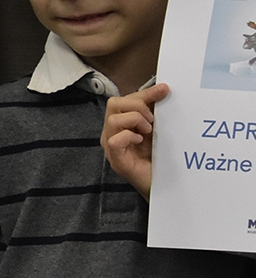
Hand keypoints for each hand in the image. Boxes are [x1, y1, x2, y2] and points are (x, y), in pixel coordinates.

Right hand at [102, 83, 168, 200]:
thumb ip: (156, 113)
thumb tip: (163, 91)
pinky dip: (129, 137)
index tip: (165, 90)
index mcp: (123, 124)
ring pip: (113, 119)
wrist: (163, 187)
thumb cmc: (160, 160)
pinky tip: (140, 142)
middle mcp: (113, 133)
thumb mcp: (158, 131)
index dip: (145, 93)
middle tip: (153, 119)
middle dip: (137, 106)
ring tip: (148, 131)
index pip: (125, 100)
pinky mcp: (116, 160)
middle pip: (114, 104)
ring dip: (135, 121)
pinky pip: (114, 141)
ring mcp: (112, 147)